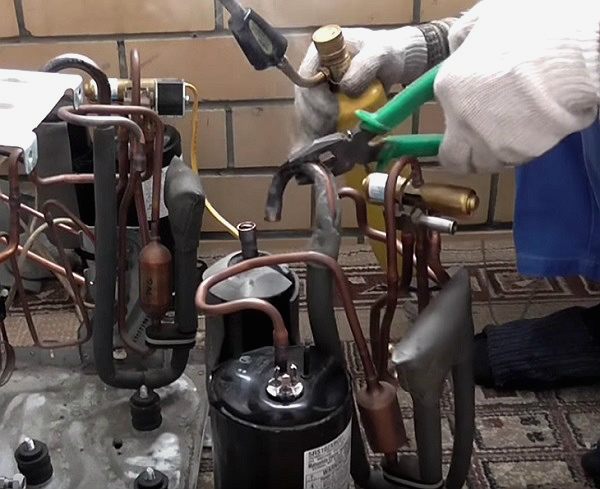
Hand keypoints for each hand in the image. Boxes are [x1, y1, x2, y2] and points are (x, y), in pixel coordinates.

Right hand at [294, 25, 447, 147]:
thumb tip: (345, 88)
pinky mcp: (326, 103)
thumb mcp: (380, 53)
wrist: (397, 62)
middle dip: (315, 118)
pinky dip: (322, 133)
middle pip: (304, 98)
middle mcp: (315, 69)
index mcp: (322, 50)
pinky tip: (328, 144)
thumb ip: (364, 66)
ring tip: (329, 142)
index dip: (315, 97)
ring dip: (316, 129)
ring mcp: (319, 88)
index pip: (307, 77)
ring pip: (308, 112)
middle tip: (330, 134)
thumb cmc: (388, 52)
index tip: (331, 112)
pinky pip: (318, 120)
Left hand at [435, 0, 599, 172]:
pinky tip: (537, 124)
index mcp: (449, 87)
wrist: (574, 50)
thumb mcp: (487, 17)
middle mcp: (464, 122)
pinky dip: (525, 146)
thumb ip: (465, 38)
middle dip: (466, 154)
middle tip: (480, 140)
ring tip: (516, 127)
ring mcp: (494, 142)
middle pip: (458, 160)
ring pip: (490, 161)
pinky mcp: (525, 153)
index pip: (439, 120)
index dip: (456, 122)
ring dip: (497, 150)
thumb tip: (460, 49)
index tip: (467, 117)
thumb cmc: (532, 27)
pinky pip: (520, 156)